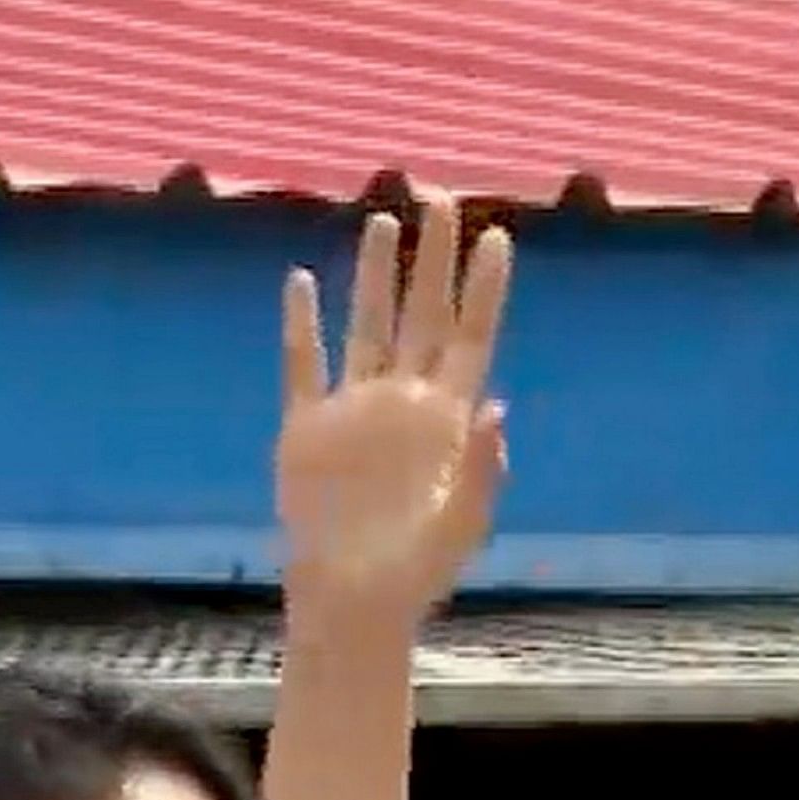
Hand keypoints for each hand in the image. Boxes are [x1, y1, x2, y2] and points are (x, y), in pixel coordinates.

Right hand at [280, 189, 515, 627]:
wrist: (351, 602)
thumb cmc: (418, 574)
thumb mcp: (462, 527)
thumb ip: (482, 470)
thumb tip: (498, 406)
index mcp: (447, 421)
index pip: (470, 338)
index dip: (484, 289)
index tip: (499, 237)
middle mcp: (403, 401)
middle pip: (422, 314)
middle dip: (433, 259)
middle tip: (442, 197)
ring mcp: (354, 409)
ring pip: (367, 324)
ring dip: (374, 274)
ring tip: (385, 219)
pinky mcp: (306, 427)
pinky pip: (302, 364)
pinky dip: (300, 324)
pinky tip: (299, 280)